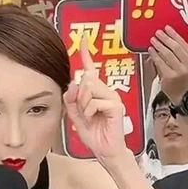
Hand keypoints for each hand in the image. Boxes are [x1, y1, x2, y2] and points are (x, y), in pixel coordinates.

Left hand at [63, 36, 126, 163]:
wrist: (105, 150)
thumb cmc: (93, 133)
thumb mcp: (75, 115)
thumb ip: (71, 99)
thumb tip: (72, 83)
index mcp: (97, 91)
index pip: (90, 69)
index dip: (87, 54)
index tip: (84, 38)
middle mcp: (106, 91)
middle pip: (86, 79)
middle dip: (78, 96)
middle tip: (82, 111)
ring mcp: (113, 97)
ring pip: (89, 88)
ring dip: (83, 104)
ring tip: (89, 116)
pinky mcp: (116, 105)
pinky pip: (94, 102)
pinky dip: (89, 112)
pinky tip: (94, 120)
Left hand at [148, 25, 187, 104]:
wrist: (181, 94)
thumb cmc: (180, 78)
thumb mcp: (183, 64)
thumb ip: (177, 52)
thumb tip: (165, 38)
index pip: (183, 43)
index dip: (174, 34)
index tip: (167, 28)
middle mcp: (187, 64)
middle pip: (175, 47)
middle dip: (165, 38)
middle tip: (158, 33)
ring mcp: (179, 71)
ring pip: (167, 54)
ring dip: (159, 45)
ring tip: (153, 40)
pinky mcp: (170, 76)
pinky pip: (160, 63)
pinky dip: (155, 55)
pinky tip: (151, 51)